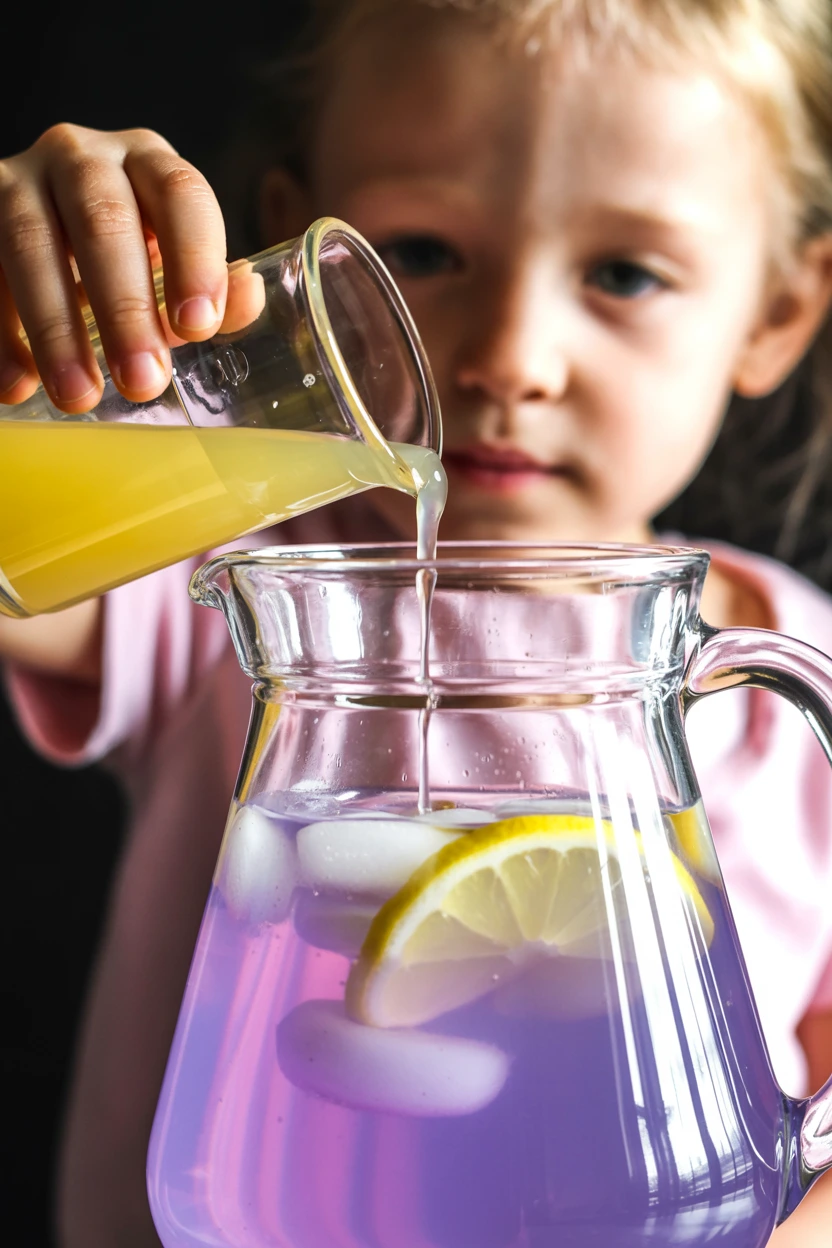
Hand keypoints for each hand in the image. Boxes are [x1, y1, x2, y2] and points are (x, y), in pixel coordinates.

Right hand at [0, 124, 227, 412]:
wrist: (44, 241)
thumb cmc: (126, 260)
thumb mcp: (173, 271)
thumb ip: (211, 291)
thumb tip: (246, 297)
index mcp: (147, 163)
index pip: (180, 194)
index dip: (193, 258)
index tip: (198, 326)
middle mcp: (81, 158)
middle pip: (103, 221)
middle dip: (124, 308)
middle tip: (142, 382)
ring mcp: (17, 183)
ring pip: (31, 245)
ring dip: (55, 329)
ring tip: (79, 396)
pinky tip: (15, 386)